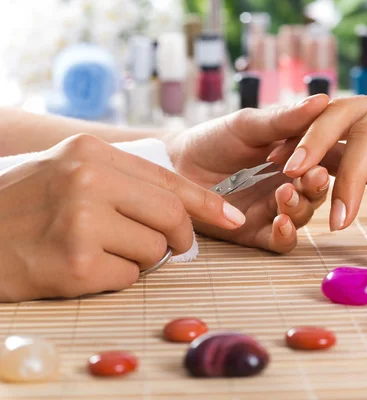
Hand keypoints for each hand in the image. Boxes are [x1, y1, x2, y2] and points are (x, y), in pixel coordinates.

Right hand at [0, 134, 245, 300]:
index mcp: (90, 153)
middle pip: (172, 215)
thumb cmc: (24, 207)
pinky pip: (128, 278)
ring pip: (153, 250)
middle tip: (169, 246)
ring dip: (139, 259)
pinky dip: (114, 279)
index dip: (207, 203)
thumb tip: (184, 209)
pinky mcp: (75, 264)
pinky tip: (81, 268)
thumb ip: (124, 182)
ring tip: (101, 250)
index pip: (169, 179)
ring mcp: (81, 221)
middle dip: (179, 237)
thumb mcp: (70, 172)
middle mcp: (88, 180)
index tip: (233, 218)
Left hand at [165, 95, 366, 252]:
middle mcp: (294, 182)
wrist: (174, 164)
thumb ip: (284, 120)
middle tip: (315, 177)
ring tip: (284, 193)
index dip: (359, 166)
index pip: (336, 159)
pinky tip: (283, 224)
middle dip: (324, 185)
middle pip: (324, 189)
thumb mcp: (248, 125)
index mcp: (299, 155)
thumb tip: (323, 99)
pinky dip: (287, 234)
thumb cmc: (213, 138)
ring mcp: (277, 208)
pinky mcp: (258, 232)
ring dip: (302, 205)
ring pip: (306, 214)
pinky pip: (282, 241)